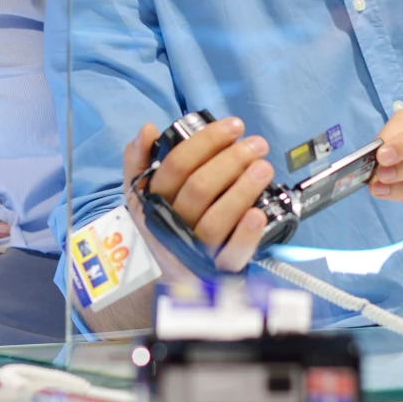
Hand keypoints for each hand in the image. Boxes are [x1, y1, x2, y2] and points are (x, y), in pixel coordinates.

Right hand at [124, 116, 273, 271]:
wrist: (167, 275)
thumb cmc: (161, 223)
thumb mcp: (140, 192)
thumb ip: (139, 159)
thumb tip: (148, 129)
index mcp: (154, 201)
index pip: (177, 165)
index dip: (207, 142)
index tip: (233, 126)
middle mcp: (171, 225)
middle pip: (200, 188)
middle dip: (231, 160)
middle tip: (256, 144)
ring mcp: (194, 250)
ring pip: (215, 221)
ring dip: (242, 190)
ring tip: (264, 168)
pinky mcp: (217, 271)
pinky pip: (230, 256)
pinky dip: (245, 236)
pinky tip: (258, 214)